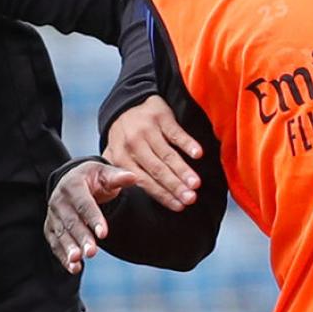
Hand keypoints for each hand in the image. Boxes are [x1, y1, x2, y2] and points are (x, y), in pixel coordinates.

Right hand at [45, 161, 137, 273]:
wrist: (73, 182)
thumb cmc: (94, 179)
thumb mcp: (105, 174)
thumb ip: (118, 178)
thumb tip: (133, 178)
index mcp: (73, 185)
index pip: (83, 204)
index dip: (93, 218)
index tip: (104, 234)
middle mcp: (59, 200)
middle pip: (71, 222)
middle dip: (81, 238)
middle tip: (92, 252)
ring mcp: (53, 216)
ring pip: (62, 235)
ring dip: (69, 249)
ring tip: (78, 261)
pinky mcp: (51, 229)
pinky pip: (55, 244)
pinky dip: (63, 257)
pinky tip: (75, 268)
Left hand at [104, 95, 202, 211]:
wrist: (126, 104)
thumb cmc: (125, 139)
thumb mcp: (114, 156)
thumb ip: (117, 176)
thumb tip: (122, 200)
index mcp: (121, 158)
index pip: (144, 181)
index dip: (162, 195)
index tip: (179, 207)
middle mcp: (132, 144)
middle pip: (157, 170)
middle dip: (175, 186)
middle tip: (190, 199)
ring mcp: (146, 129)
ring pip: (167, 154)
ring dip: (183, 170)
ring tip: (196, 184)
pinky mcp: (160, 116)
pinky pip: (175, 132)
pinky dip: (187, 143)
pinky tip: (198, 154)